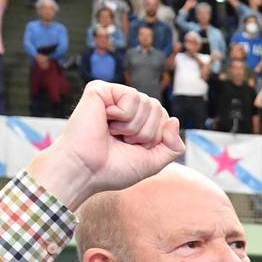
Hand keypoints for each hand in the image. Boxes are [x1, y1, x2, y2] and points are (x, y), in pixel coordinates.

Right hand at [27, 81, 184, 208]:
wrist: (86, 171)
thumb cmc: (113, 168)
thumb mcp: (153, 162)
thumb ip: (173, 146)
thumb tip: (174, 120)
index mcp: (136, 120)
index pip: (165, 119)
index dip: (155, 138)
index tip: (133, 148)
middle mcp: (125, 105)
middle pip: (158, 109)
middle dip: (146, 133)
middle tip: (122, 141)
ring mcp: (112, 96)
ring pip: (148, 103)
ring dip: (134, 127)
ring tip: (113, 133)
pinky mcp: (100, 89)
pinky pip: (132, 96)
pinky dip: (123, 115)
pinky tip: (106, 121)